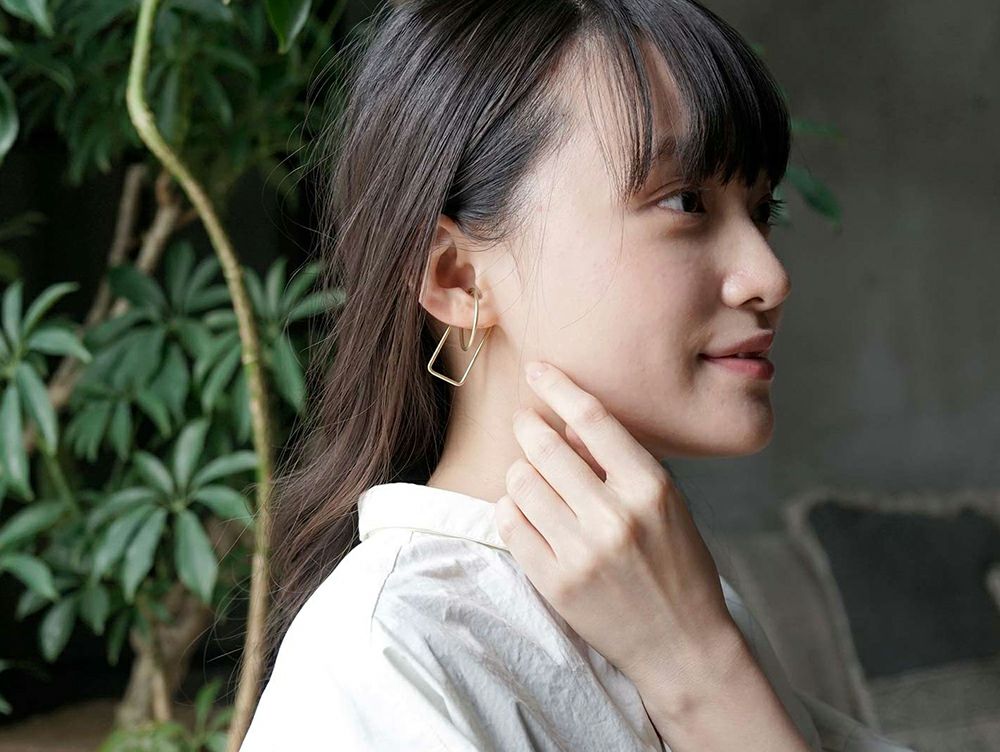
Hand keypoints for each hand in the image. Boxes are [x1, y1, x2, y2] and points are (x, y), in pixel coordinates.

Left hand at [495, 360, 743, 698]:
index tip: (537, 370)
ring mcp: (583, 553)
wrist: (682, 644)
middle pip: (546, 447)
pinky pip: (510, 524)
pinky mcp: (556, 583)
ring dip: (519, 471)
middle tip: (524, 421)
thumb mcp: (667, 505)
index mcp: (651, 488)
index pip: (592, 418)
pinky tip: (525, 509)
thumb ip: (621, 463)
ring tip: (531, 476)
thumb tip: (570, 422)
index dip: (558, 386)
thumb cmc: (677, 565)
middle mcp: (616, 517)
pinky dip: (510, 508)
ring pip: (520, 483)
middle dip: (527, 425)